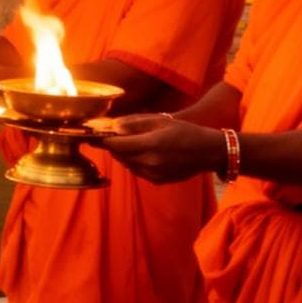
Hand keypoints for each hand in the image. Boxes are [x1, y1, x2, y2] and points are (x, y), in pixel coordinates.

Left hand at [94, 114, 225, 183]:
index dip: (102, 139)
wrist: (208, 152)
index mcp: (150, 145)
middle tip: (111, 136)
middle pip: (118, 155)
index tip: (93, 134)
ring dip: (123, 154)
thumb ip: (135, 124)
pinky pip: (136, 171)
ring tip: (131, 143)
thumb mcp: (161, 121)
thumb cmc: (185, 132)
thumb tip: (113, 126)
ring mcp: (153, 174)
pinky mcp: (157, 181)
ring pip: (126, 164)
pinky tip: (143, 153)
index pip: (115, 145)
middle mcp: (150, 162)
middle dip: (112, 146)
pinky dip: (134, 162)